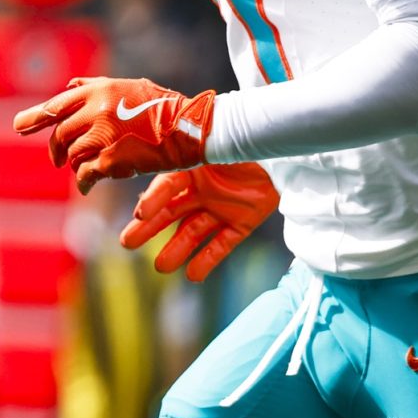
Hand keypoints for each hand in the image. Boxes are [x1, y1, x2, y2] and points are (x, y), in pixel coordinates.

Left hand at [13, 76, 214, 192]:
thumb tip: (69, 85)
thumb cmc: (162, 107)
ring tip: (80, 169)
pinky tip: (85, 185)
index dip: (34, 118)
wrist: (192, 128)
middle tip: (58, 159)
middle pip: (60, 134)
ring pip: (72, 154)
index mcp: (97, 91)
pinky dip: (82, 181)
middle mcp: (95, 111)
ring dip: (73, 164)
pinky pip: (84, 174)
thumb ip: (95, 86)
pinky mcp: (110, 160)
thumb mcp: (128, 86)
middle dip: (56, 149)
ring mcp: (102, 136)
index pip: (55, 106)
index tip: (18, 127)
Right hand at [120, 162, 278, 280]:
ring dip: (177, 249)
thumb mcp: (216, 147)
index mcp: (191, 166)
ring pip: (193, 231)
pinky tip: (193, 276)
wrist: (290, 149)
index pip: (166, 186)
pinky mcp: (243, 221)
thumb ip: (188, 161)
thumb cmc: (249, 141)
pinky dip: (208, 259)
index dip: (154, 200)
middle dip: (149, 228)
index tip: (141, 214)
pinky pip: (223, 243)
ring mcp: (222, 206)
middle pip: (171, 212)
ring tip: (161, 267)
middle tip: (127, 243)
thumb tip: (168, 171)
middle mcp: (202, 188)